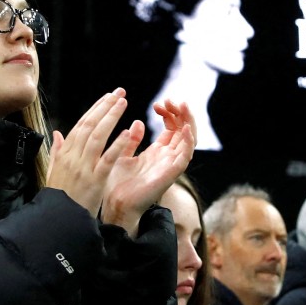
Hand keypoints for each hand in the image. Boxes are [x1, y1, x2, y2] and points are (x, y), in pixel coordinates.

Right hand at [47, 89, 137, 216]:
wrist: (59, 220)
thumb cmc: (59, 197)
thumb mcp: (53, 172)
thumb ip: (56, 151)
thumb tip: (56, 133)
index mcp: (64, 153)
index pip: (81, 125)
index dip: (96, 109)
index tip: (108, 97)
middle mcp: (73, 157)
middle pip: (90, 125)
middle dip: (105, 107)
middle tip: (120, 93)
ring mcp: (83, 167)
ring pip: (98, 136)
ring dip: (111, 117)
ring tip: (124, 103)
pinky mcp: (94, 180)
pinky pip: (107, 159)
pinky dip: (117, 144)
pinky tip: (127, 132)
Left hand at [100, 99, 194, 236]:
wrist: (116, 204)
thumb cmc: (117, 184)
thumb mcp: (123, 155)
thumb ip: (132, 140)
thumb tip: (137, 122)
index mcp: (157, 152)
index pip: (172, 128)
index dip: (169, 113)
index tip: (158, 104)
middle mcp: (168, 157)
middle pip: (184, 131)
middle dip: (181, 113)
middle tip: (171, 100)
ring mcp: (171, 165)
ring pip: (189, 140)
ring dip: (188, 121)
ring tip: (181, 106)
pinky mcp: (171, 174)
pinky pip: (186, 156)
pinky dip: (189, 141)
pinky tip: (185, 127)